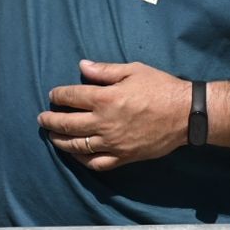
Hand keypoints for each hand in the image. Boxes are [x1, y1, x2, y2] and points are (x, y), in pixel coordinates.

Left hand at [37, 60, 189, 171]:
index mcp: (105, 98)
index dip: (58, 95)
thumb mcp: (133, 70)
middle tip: (42, 118)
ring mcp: (113, 143)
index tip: (53, 95)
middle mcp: (104, 122)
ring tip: (52, 136)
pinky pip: (97, 163)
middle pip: (68, 123)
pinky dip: (82, 160)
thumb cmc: (160, 87)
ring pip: (78, 145)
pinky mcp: (124, 157)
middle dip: (51, 120)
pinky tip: (75, 155)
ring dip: (60, 141)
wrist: (186, 114)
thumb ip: (104, 70)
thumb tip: (82, 66)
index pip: (71, 97)